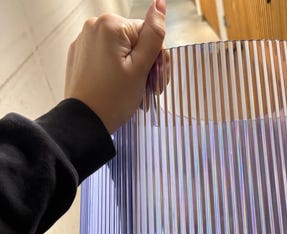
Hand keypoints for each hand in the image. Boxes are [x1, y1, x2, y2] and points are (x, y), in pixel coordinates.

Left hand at [65, 0, 167, 132]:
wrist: (85, 122)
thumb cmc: (113, 99)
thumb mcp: (141, 67)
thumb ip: (153, 35)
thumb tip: (160, 5)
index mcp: (111, 25)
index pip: (149, 34)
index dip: (158, 58)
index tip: (156, 80)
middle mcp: (94, 26)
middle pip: (135, 40)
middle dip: (146, 64)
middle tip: (150, 89)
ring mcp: (85, 40)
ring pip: (122, 50)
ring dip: (134, 69)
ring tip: (135, 92)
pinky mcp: (80, 55)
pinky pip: (107, 57)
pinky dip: (117, 71)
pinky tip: (119, 89)